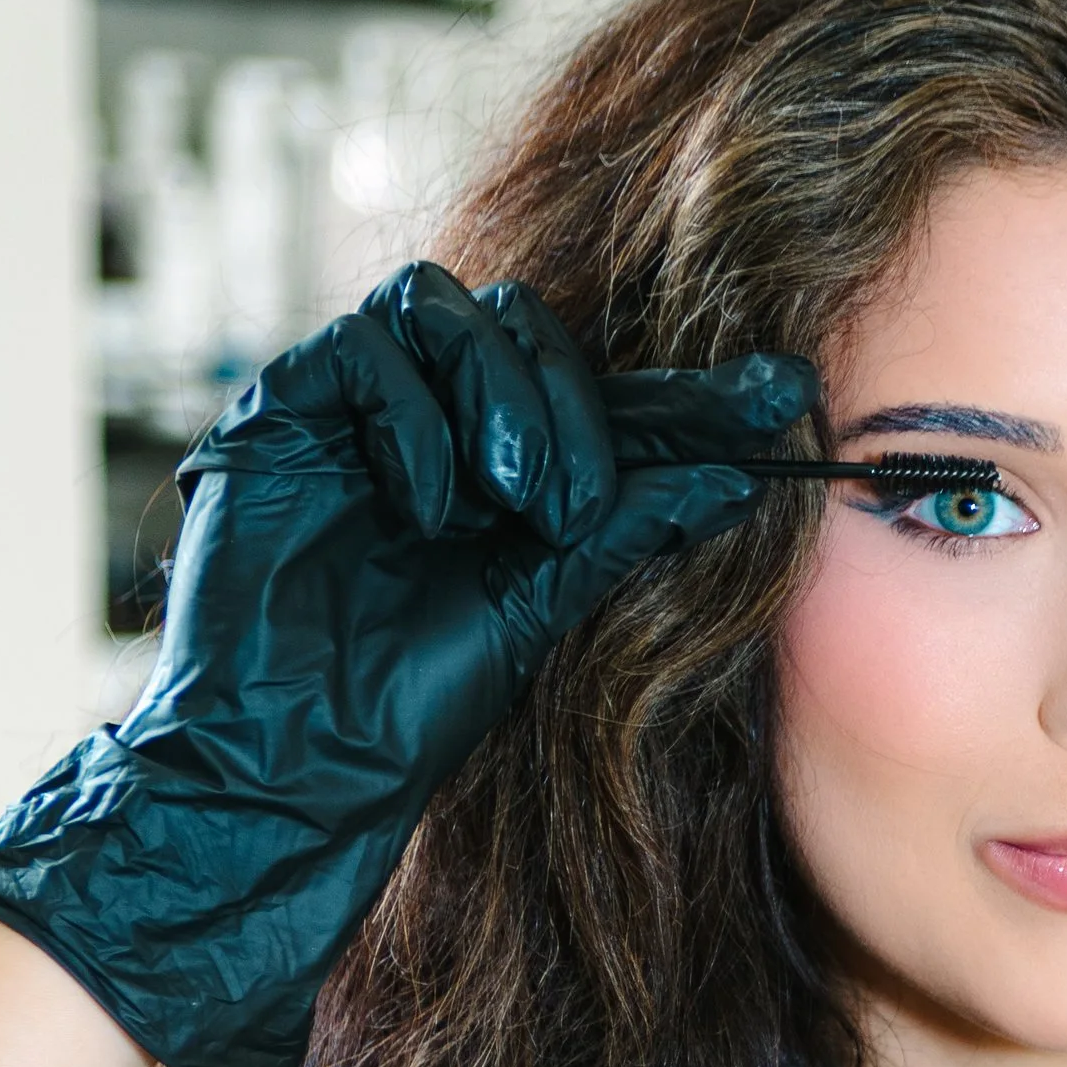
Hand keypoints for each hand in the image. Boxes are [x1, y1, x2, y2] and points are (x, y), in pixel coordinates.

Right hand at [0, 263, 814, 1066]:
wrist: (302, 758)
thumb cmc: (414, 702)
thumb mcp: (547, 601)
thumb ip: (630, 524)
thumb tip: (740, 473)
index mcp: (503, 469)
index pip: (600, 400)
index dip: (688, 396)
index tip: (784, 397)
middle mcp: (431, 425)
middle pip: (520, 320)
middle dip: (568, 399)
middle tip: (573, 503)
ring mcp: (355, 414)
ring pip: (442, 308)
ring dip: (498, 395)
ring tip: (510, 500)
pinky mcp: (282, 412)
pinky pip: (361, 349)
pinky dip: (410, 419)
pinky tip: (424, 508)